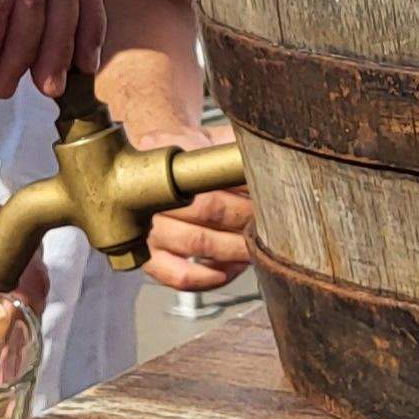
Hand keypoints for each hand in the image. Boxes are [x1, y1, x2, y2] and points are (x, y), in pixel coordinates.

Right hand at [131, 121, 253, 291]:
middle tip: (271, 220)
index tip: (267, 196)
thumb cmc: (182, 157)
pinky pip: (177, 276)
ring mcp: (148, 229)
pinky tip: (227, 270)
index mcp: (167, 164)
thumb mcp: (205, 140)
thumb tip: (265, 154)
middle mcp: (151, 197)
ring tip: (256, 245)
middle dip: (246, 217)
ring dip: (234, 247)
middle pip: (209, 209)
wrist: (147, 167)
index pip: (213, 175)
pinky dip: (206, 278)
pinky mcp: (149, 258)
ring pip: (198, 242)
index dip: (244, 190)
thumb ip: (231, 148)